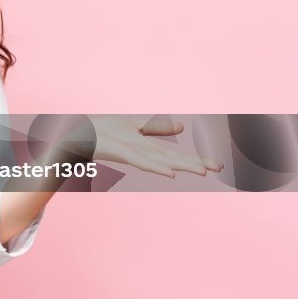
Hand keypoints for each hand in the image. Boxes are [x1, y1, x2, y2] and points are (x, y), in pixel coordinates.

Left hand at [87, 115, 223, 177]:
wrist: (78, 134)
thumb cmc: (103, 131)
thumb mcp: (134, 125)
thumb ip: (157, 127)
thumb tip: (183, 128)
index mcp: (147, 147)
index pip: (176, 154)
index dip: (196, 159)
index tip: (219, 166)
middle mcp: (142, 152)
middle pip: (173, 158)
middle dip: (196, 163)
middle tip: (220, 169)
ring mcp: (132, 153)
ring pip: (161, 161)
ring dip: (182, 166)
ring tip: (203, 172)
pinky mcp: (120, 152)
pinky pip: (140, 161)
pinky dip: (155, 167)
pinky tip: (171, 174)